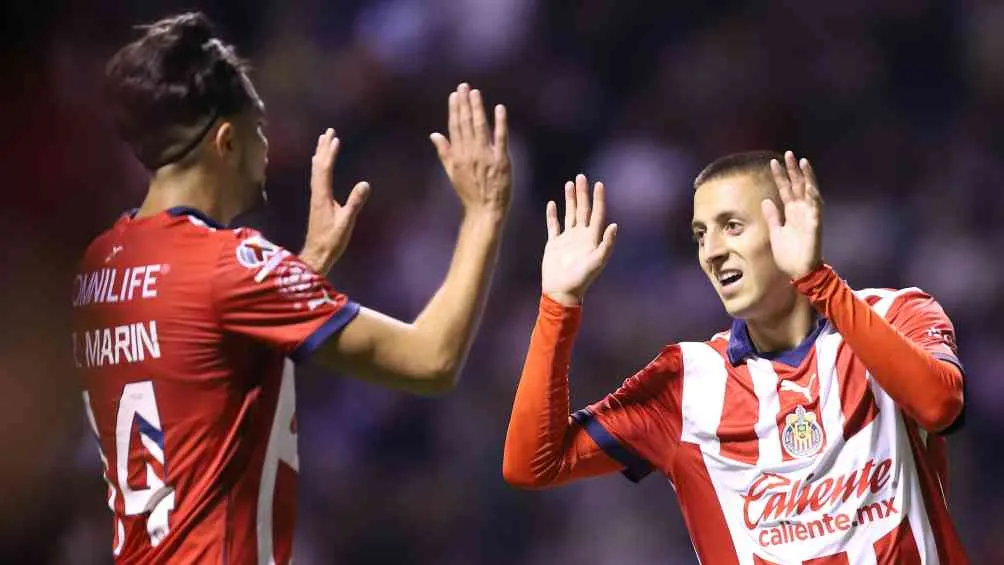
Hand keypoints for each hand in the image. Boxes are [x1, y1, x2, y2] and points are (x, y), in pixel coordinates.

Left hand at [300, 128, 370, 274]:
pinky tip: (321, 166)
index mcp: (322, 197)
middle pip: (318, 166)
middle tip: (328, 131)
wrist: (316, 255)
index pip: (325, 170)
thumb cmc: (332, 241)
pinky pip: (317, 178)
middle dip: (323, 148)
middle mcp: (317, 194)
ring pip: (316, 171)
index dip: (330, 153)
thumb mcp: (346, 223)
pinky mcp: (317, 203)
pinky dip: (320, 167)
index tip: (335, 138)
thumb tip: (365, 183)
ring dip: (320, 155)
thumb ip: (354, 203)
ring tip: (323, 142)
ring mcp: (316, 198)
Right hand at [430, 83, 510, 218]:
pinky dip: (500, 123)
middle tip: (465, 86)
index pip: (455, 127)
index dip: (455, 109)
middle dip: (465, 103)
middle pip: (466, 123)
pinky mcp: (502, 161)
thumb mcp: (453, 173)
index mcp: (458, 155)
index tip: (455, 95)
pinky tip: (499, 108)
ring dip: (477, 108)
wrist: (485, 210)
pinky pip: (501, 138)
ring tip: (476, 93)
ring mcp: (486, 156)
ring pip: (480, 127)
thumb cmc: (469, 193)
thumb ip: (444, 152)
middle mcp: (470, 153)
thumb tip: (434, 134)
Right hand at [541, 174, 617, 305]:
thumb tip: (614, 225)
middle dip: (582, 193)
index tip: (599, 184)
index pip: (597, 213)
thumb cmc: (581, 279)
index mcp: (592, 238)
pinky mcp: (554, 244)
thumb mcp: (597, 262)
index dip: (598, 199)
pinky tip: (552, 204)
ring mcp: (567, 239)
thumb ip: (607, 245)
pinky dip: (552, 215)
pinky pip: (553, 226)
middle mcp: (581, 236)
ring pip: (570, 214)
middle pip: (583, 209)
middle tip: (581, 177)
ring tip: (569, 183)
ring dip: (570, 199)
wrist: (562, 291)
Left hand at [761, 151, 822, 279]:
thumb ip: (772, 216)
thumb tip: (766, 200)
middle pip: (798, 185)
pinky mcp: (815, 227)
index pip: (786, 189)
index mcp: (792, 212)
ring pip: (809, 192)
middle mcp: (801, 211)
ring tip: (803, 163)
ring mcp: (809, 217)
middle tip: (789, 154)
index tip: (773, 161)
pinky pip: (815, 210)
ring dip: (807, 178)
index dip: (780, 176)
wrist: (799, 272)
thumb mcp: (775, 232)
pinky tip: (810, 187)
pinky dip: (813, 199)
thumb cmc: (789, 254)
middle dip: (793, 170)